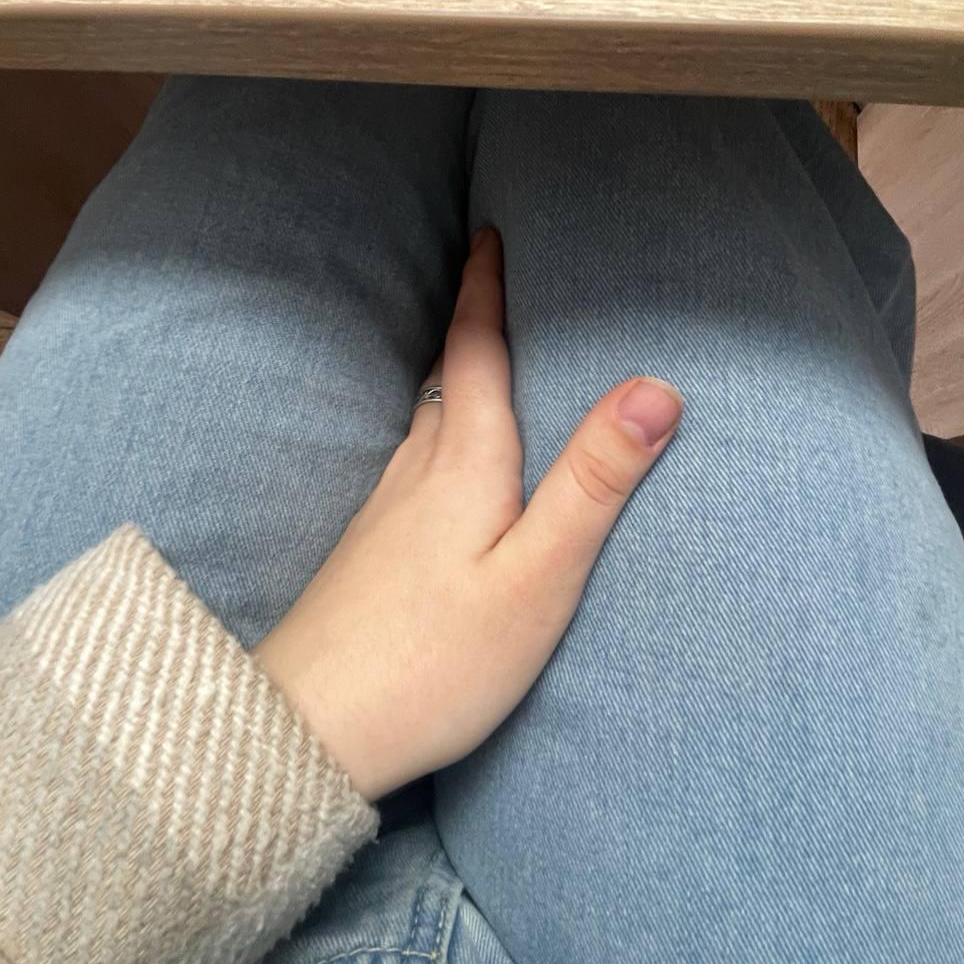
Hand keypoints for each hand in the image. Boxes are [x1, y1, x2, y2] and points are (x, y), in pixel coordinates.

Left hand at [254, 229, 682, 798]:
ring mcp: (382, 514)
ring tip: (481, 364)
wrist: (308, 730)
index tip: (490, 233)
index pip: (474, 352)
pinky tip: (444, 468)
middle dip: (469, 325)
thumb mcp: (537, 578)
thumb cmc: (435, 662)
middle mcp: (413, 473)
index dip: (484, 291)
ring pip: (424, 422)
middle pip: (444, 378)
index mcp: (461, 465)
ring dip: (452, 379)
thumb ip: (593, 485)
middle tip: (493, 282)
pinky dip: (438, 437)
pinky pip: (411, 466)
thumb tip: (655, 386)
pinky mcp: (369, 554)